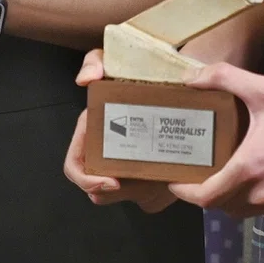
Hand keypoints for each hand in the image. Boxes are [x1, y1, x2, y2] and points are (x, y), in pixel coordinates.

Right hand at [60, 49, 179, 212]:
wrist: (189, 90)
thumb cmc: (149, 76)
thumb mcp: (118, 62)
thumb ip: (95, 61)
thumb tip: (85, 81)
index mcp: (92, 134)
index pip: (75, 166)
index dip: (86, 179)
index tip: (113, 181)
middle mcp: (106, 156)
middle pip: (100, 190)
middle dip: (122, 188)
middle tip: (147, 176)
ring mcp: (128, 173)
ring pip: (127, 197)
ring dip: (142, 190)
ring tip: (162, 171)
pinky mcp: (150, 185)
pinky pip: (151, 201)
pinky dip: (161, 193)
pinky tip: (173, 175)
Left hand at [170, 64, 263, 216]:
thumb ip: (225, 79)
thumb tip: (192, 77)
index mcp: (251, 169)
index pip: (207, 197)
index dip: (185, 192)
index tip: (173, 179)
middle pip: (223, 207)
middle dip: (204, 194)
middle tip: (195, 172)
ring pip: (246, 210)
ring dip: (229, 198)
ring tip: (221, 173)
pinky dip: (253, 198)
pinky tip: (255, 174)